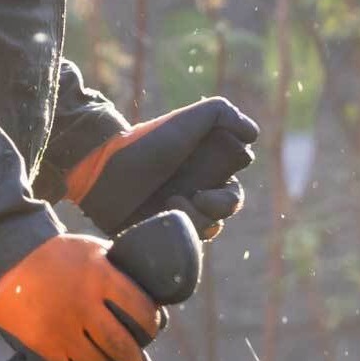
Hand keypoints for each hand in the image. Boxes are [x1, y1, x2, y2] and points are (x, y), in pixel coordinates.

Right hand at [0, 233, 162, 360]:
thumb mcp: (91, 251)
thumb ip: (117, 271)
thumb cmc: (54, 256)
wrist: (4, 261)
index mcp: (101, 277)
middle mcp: (84, 305)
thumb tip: (148, 297)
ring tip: (104, 358)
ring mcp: (62, 329)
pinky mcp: (43, 347)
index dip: (151, 326)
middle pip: (123, 346)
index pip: (141, 311)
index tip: (149, 330)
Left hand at [67, 97, 261, 239]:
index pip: (234, 188)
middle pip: (227, 211)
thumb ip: (223, 114)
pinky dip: (180, 234)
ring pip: (209, 230)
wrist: (105, 168)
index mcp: (205, 169)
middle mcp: (195, 192)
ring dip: (197, 219)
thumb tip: (254, 135)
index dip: (230, 189)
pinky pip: (184, 246)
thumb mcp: (188, 118)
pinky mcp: (161, 233)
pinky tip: (162, 217)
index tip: (216, 180)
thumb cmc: (146, 142)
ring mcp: (178, 214)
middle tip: (200, 198)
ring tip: (170, 202)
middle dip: (220, 207)